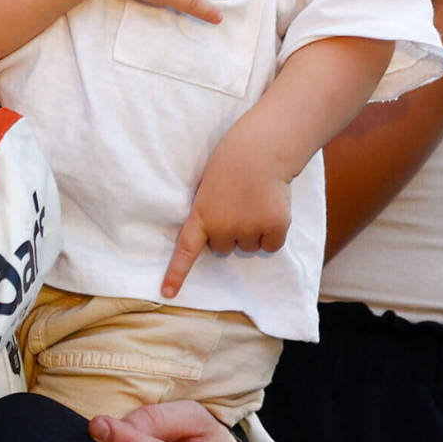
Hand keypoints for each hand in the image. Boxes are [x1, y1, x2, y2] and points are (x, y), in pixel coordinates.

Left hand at [161, 134, 292, 298]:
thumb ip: (210, 214)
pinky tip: (271, 208)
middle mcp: (224, 227)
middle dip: (231, 231)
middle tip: (238, 203)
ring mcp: (249, 229)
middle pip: (224, 247)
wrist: (262, 148)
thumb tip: (221, 240)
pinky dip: (273, 233)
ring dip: (253, 230)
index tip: (168, 293)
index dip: (177, 274)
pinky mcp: (274, 227)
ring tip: (255, 200)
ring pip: (249, 246)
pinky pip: (271, 245)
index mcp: (202, 215)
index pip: (186, 251)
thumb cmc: (233, 162)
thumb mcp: (209, 187)